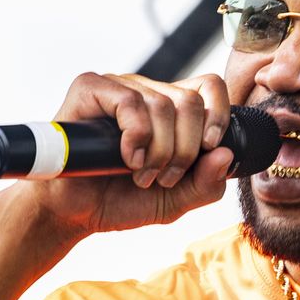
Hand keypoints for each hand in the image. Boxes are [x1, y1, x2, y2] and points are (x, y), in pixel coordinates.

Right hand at [21, 71, 234, 237]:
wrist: (74, 212)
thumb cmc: (121, 200)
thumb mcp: (176, 201)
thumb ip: (206, 184)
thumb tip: (225, 154)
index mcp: (171, 108)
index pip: (210, 87)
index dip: (218, 117)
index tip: (208, 150)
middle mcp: (147, 91)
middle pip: (190, 102)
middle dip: (184, 150)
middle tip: (164, 177)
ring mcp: (119, 87)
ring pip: (163, 105)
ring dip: (159, 152)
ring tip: (141, 175)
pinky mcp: (90, 89)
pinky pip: (130, 103)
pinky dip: (136, 137)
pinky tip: (128, 158)